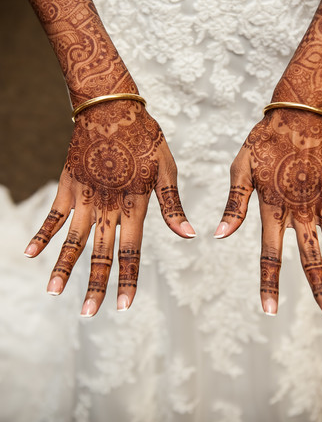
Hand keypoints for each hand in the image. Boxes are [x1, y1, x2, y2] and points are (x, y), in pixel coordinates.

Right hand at [24, 100, 194, 316]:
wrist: (111, 107)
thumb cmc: (145, 137)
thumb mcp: (165, 169)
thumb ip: (172, 205)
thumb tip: (189, 235)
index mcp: (134, 205)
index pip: (131, 250)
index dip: (128, 279)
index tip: (122, 305)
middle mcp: (108, 206)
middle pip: (101, 252)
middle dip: (96, 285)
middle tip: (89, 313)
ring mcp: (85, 196)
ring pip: (73, 238)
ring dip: (63, 266)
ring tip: (54, 292)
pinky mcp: (68, 184)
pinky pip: (52, 213)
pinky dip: (42, 233)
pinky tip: (31, 254)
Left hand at [215, 109, 321, 316]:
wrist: (297, 112)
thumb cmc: (264, 141)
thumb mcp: (240, 169)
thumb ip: (234, 204)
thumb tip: (219, 235)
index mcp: (273, 208)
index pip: (270, 253)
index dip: (269, 283)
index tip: (270, 311)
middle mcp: (301, 210)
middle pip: (311, 255)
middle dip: (318, 287)